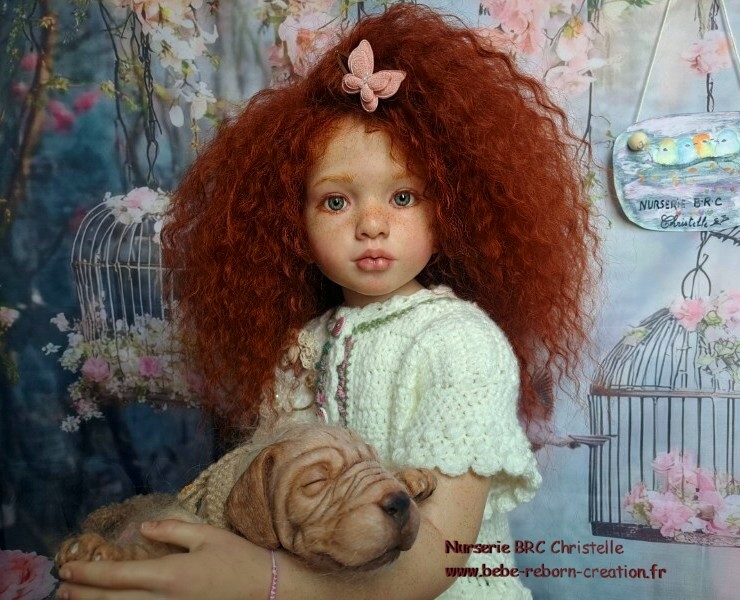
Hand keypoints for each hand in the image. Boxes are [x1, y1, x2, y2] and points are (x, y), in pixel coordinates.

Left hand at [56, 520, 272, 599]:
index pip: (119, 575)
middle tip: (61, 588)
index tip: (68, 568)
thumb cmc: (239, 559)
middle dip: (83, 595)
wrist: (266, 590)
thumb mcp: (208, 536)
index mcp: (170, 574)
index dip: (89, 573)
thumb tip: (143, 527)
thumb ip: (172, 529)